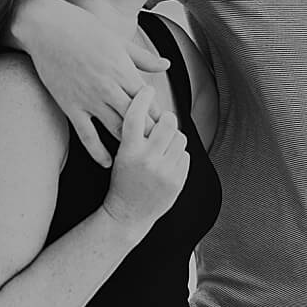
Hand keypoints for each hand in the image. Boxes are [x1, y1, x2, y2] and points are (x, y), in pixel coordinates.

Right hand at [12, 0, 169, 168]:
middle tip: (160, 149)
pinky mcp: (71, 107)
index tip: (169, 129)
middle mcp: (109, 87)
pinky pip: (88, 136)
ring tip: (141, 157)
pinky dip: (99, 152)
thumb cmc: (84, 29)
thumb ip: (143, 57)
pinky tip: (108, 163)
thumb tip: (166, 65)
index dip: (160, 117)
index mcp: (123, 69)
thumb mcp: (118, 40)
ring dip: (130, 144)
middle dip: (151, 135)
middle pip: (138, 119)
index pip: (149, 102)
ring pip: (117, 130)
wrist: (48, 28)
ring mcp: (90, 99)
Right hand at [102, 87, 188, 236]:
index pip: (136, 114)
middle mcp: (147, 159)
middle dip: (166, 118)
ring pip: (179, 137)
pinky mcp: (177, 182)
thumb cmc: (121, 182)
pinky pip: (186, 155)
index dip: (142, 97)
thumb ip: (133, 132)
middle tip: (162, 121)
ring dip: (174, 136)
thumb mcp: (120, 154)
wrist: (126, 215)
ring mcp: (164, 172)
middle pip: (167, 121)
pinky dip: (178, 154)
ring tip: (165, 143)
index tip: (147, 90)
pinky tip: (168, 159)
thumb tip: (149, 106)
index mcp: (129, 150)